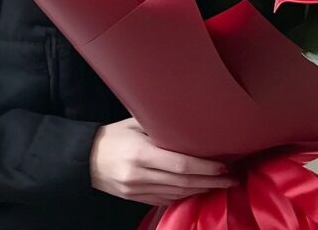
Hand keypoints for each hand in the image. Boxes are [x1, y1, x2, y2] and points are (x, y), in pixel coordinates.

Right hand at [90, 118, 235, 205]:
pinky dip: (185, 195)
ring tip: (222, 185)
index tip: (224, 166)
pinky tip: (199, 190)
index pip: (180, 165)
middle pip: (182, 182)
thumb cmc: (114, 135)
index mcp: (141, 154)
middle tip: (232, 179)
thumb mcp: (136, 123)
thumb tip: (190, 117)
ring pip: (176, 193)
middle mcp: (139, 175)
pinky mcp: (135, 199)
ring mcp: (136, 190)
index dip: (205, 168)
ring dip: (202, 190)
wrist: (84, 159)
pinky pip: (165, 199)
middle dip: (211, 181)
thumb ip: (160, 124)